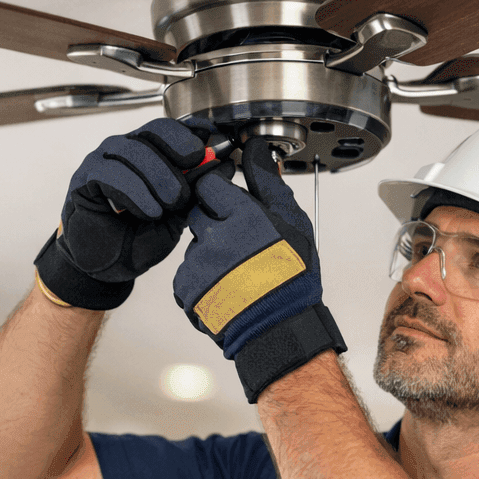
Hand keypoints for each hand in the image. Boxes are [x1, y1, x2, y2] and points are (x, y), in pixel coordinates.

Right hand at [34, 118, 210, 309]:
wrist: (111, 267)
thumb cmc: (141, 237)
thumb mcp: (178, 214)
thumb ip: (197, 189)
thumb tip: (225, 164)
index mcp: (147, 152)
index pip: (167, 127)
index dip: (187, 135)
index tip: (205, 150)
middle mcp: (123, 149)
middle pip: (152, 133)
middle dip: (176, 160)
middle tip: (185, 192)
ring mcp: (102, 160)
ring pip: (132, 150)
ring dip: (157, 178)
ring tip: (169, 207)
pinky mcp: (84, 179)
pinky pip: (110, 173)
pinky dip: (135, 192)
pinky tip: (149, 212)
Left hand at [174, 138, 344, 401]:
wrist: (279, 330)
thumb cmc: (292, 277)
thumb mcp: (291, 221)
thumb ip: (268, 181)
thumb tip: (257, 148)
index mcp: (241, 216)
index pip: (209, 184)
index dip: (220, 192)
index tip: (231, 203)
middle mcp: (214, 238)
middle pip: (197, 212)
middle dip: (214, 222)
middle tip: (238, 242)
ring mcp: (197, 265)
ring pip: (193, 244)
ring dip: (209, 251)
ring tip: (236, 271)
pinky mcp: (185, 289)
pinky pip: (187, 274)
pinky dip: (201, 279)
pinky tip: (225, 288)